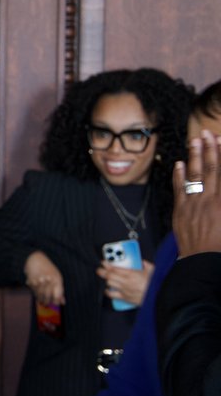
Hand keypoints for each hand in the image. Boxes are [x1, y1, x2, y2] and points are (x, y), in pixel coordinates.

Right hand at [24, 251, 63, 304]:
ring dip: (41, 299)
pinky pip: (34, 291)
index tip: (56, 305)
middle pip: (48, 295)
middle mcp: (49, 280)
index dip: (57, 301)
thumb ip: (60, 290)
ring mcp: (39, 280)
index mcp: (57, 279)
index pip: (58, 294)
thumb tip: (63, 303)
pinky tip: (37, 296)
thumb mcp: (57, 277)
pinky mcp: (31, 281)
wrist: (36, 259)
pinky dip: (35, 294)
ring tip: (42, 302)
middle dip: (48, 302)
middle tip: (47, 305)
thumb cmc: (49, 269)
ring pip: (40, 294)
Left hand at [96, 260, 153, 305]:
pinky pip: (112, 295)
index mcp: (132, 274)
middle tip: (100, 269)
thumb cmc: (157, 284)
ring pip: (109, 284)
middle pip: (109, 276)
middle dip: (102, 272)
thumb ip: (146, 264)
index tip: (103, 262)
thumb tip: (141, 261)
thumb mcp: (153, 270)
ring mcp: (125, 291)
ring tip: (104, 277)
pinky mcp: (126, 298)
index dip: (107, 265)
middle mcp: (126, 282)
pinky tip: (107, 289)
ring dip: (106, 280)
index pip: (115, 268)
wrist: (160, 297)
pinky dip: (108, 292)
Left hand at [173, 130, 220, 256]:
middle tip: (207, 133)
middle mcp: (209, 200)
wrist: (203, 262)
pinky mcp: (181, 212)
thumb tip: (218, 186)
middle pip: (209, 169)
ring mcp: (193, 205)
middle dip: (209, 149)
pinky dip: (179, 176)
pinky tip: (179, 164)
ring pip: (193, 176)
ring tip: (194, 141)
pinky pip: (179, 190)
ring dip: (193, 157)